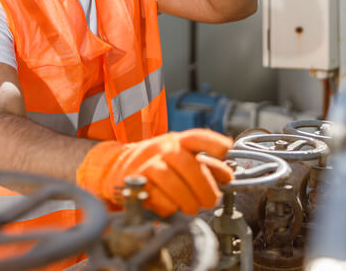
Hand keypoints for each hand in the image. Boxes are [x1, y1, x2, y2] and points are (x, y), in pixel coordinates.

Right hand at [76, 129, 232, 215]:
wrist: (118, 167)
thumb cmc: (156, 163)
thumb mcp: (182, 157)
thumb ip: (206, 165)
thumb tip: (227, 175)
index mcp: (177, 141)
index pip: (196, 137)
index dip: (213, 142)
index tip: (225, 150)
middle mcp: (162, 149)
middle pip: (187, 164)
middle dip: (204, 186)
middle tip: (210, 201)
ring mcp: (148, 165)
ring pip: (170, 180)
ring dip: (187, 199)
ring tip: (193, 208)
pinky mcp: (136, 183)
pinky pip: (154, 196)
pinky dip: (168, 206)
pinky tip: (173, 208)